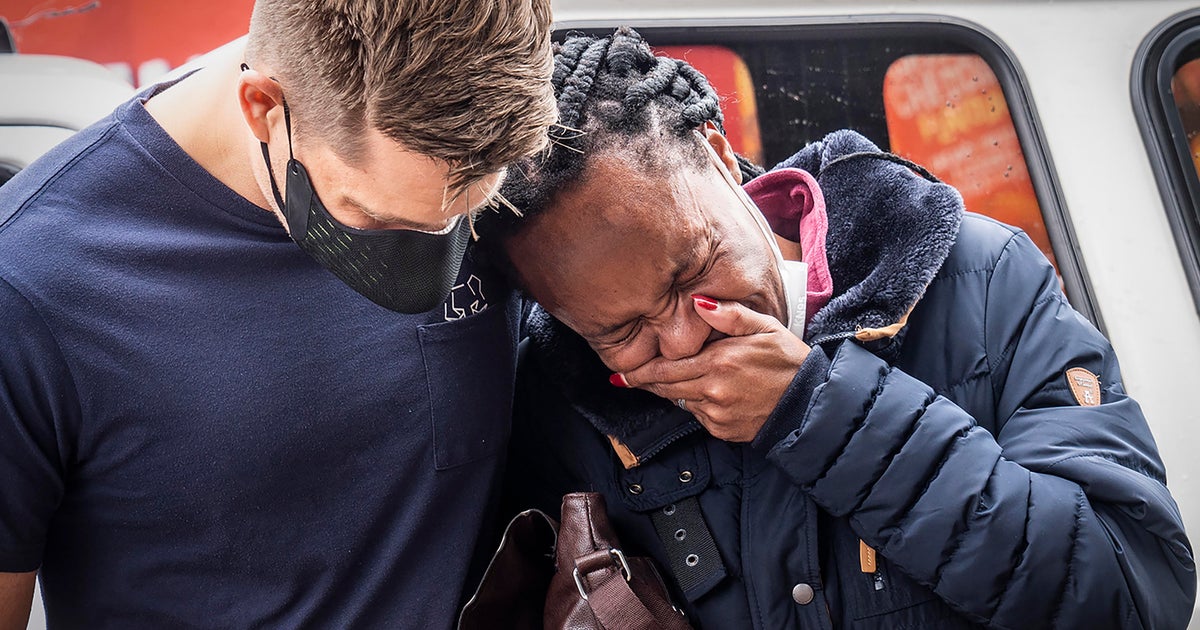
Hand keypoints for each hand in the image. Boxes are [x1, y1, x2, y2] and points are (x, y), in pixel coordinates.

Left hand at [617, 296, 810, 441]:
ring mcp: (717, 414)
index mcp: (718, 362)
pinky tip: (713, 394)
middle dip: (646, 383)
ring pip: (681, 402)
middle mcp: (713, 390)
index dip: (640, 372)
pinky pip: (699, 417)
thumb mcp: (764, 327)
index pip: (666, 369)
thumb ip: (729, 315)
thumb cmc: (788, 360)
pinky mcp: (723, 431)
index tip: (620, 375)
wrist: (810, 402)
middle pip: (666, 388)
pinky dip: (698, 405)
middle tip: (627, 379)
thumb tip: (697, 302)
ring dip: (675, 392)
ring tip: (680, 379)